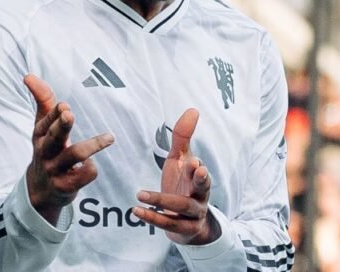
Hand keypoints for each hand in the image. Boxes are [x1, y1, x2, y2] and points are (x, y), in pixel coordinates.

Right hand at [24, 74, 114, 224]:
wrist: (40, 191)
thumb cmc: (47, 150)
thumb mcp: (42, 127)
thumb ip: (43, 101)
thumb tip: (29, 76)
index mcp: (40, 134)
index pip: (45, 121)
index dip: (54, 114)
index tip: (64, 105)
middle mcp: (45, 151)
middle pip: (54, 137)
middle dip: (61, 125)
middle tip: (69, 113)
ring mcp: (55, 170)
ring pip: (73, 155)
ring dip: (92, 145)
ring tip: (109, 137)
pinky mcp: (65, 186)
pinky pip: (83, 175)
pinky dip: (90, 168)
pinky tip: (91, 165)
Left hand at [133, 108, 218, 244]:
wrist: (188, 223)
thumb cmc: (183, 185)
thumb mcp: (181, 161)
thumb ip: (183, 137)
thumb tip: (193, 109)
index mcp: (200, 178)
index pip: (202, 172)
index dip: (198, 168)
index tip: (194, 162)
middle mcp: (200, 196)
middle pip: (203, 189)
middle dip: (201, 181)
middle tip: (196, 169)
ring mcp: (193, 215)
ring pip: (181, 208)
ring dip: (161, 200)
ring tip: (139, 194)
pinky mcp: (183, 230)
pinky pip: (168, 224)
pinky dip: (152, 217)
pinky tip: (136, 210)